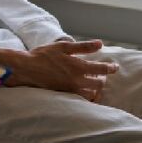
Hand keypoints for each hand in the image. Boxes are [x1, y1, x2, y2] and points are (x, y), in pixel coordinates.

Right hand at [3, 40, 117, 100]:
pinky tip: (83, 90)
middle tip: (101, 74)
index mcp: (78, 67)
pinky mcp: (64, 95)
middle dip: (103, 78)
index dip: (111, 68)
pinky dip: (86, 95)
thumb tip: (100, 43)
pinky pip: (81, 99)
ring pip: (92, 94)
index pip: (102, 70)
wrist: (26, 69)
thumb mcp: (63, 47)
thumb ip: (83, 47)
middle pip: (99, 84)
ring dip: (95, 88)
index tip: (115, 66)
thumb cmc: (43, 56)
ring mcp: (71, 90)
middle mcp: (77, 81)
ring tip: (93, 83)